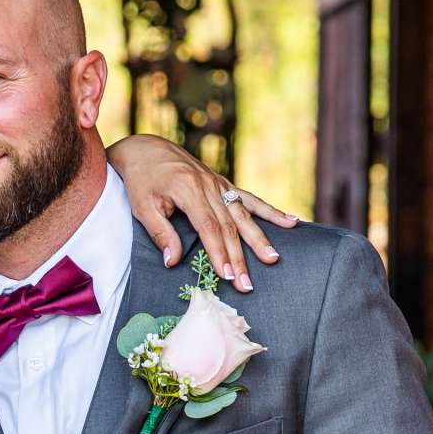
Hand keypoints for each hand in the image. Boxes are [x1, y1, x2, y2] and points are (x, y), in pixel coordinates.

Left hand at [106, 135, 298, 290]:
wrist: (147, 149)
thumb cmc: (142, 180)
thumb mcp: (143, 206)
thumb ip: (160, 233)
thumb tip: (172, 262)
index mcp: (188, 189)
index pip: (209, 227)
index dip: (219, 252)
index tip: (226, 275)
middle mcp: (209, 185)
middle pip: (229, 226)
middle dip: (239, 257)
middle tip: (247, 284)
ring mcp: (219, 184)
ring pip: (243, 215)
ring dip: (259, 239)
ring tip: (273, 258)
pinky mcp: (224, 184)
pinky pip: (250, 199)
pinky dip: (270, 212)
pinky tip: (291, 221)